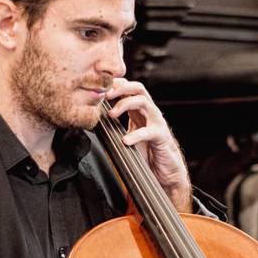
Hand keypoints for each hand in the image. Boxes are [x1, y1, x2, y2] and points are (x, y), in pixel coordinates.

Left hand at [105, 79, 191, 211]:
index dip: (116, 84)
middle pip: (138, 88)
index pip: (129, 88)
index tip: (101, 88)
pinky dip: (136, 135)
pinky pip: (149, 131)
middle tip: (106, 95)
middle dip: (121, 88)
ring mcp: (156, 123)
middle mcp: (149, 113)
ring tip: (112, 115)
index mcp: (140, 111)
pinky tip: (125, 141)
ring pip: (143, 102)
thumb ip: (115, 127)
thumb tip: (93, 122)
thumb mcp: (127, 135)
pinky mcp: (161, 136)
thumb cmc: (147, 154)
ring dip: (125, 104)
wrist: (165, 172)